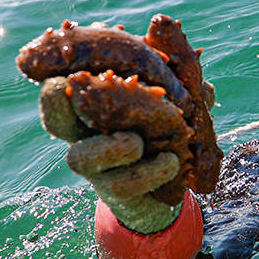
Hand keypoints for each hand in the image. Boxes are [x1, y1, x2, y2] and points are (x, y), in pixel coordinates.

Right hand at [40, 77, 182, 232]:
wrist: (169, 186)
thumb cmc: (166, 131)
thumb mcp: (178, 104)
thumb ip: (187, 90)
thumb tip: (203, 85)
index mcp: (95, 106)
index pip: (63, 87)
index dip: (59, 75)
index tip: (69, 66)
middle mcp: (85, 135)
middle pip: (55, 119)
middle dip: (57, 104)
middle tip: (69, 90)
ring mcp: (96, 167)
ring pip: (81, 157)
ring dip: (114, 146)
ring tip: (139, 142)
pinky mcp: (114, 192)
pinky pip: (121, 184)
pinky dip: (149, 171)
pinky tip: (172, 161)